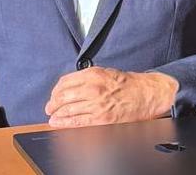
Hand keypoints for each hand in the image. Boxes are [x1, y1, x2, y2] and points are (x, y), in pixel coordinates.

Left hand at [45, 67, 178, 127]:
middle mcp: (92, 88)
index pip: (65, 82)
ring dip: (57, 114)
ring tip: (52, 117)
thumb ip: (87, 78)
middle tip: (50, 108)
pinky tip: (58, 123)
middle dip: (53, 103)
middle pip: (63, 96)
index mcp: (93, 74)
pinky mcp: (101, 118)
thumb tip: (69, 87)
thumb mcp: (105, 72)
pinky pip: (77, 121)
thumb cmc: (127, 84)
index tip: (54, 95)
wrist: (146, 94)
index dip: (56, 90)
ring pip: (68, 109)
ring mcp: (96, 104)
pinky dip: (65, 123)